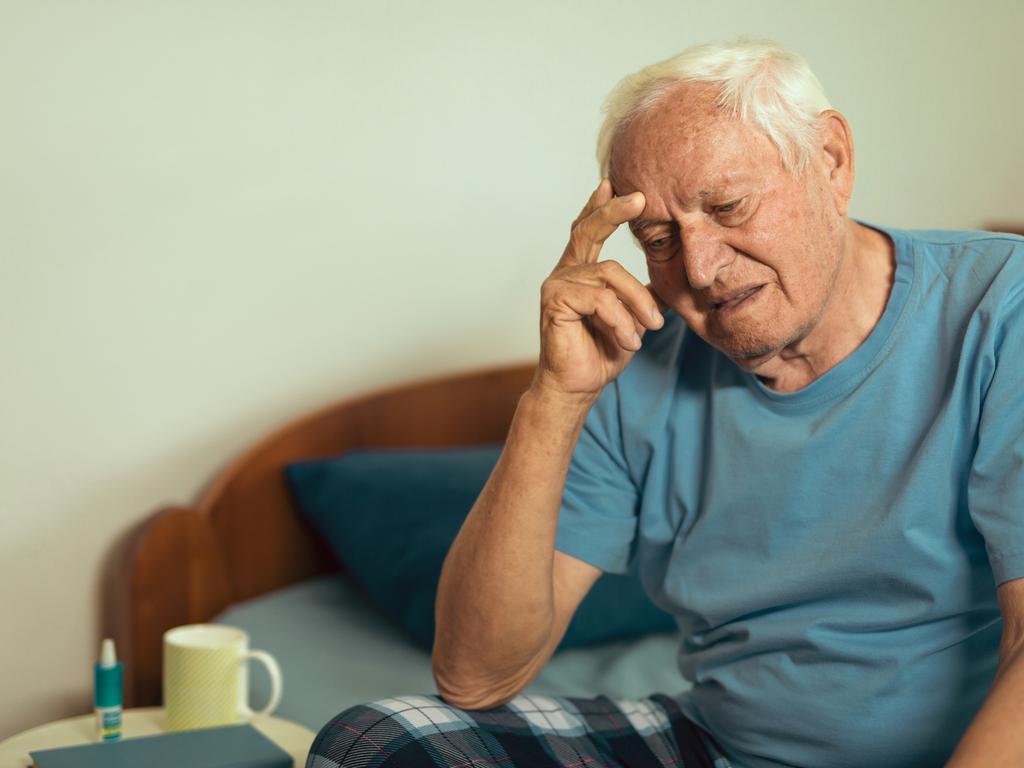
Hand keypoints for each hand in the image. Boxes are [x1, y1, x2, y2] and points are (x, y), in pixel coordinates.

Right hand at [533, 179, 664, 400]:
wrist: (578, 386)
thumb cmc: (602, 353)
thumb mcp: (634, 318)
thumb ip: (644, 293)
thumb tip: (673, 275)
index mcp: (580, 272)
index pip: (588, 231)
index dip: (600, 208)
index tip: (612, 184)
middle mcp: (565, 273)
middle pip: (587, 230)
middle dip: (613, 212)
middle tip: (639, 198)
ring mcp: (557, 285)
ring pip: (610, 275)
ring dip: (637, 305)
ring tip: (648, 330)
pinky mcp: (555, 302)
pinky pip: (599, 299)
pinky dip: (620, 321)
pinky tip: (628, 341)